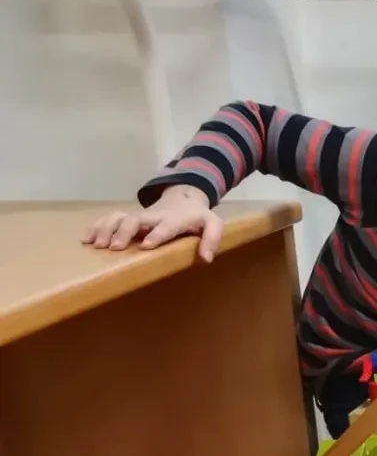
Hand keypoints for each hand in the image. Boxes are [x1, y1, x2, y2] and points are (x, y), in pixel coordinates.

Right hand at [81, 185, 222, 261]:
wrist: (184, 197)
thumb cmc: (198, 217)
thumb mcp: (213, 225)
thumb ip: (212, 239)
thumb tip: (207, 258)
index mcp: (174, 220)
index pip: (165, 227)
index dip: (156, 235)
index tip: (145, 245)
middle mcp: (153, 217)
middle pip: (135, 220)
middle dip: (124, 231)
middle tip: (115, 248)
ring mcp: (139, 216)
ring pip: (118, 217)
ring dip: (106, 229)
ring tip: (95, 244)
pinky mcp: (129, 216)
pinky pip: (110, 218)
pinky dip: (96, 226)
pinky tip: (85, 237)